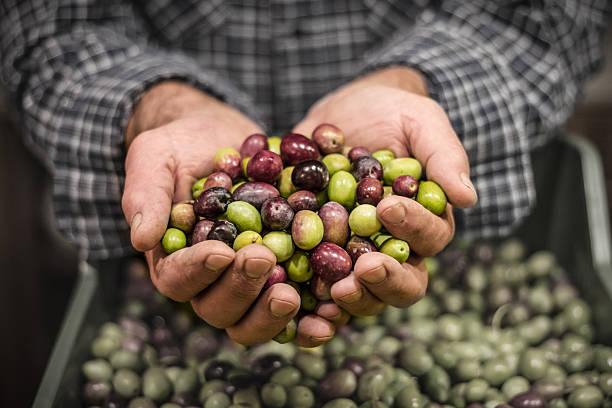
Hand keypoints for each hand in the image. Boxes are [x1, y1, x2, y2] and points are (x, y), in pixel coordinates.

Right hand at [121, 81, 344, 345]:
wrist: (225, 137)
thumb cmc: (183, 145)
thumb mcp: (156, 156)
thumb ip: (145, 194)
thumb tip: (141, 238)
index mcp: (175, 259)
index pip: (178, 279)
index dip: (198, 271)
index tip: (221, 251)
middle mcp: (211, 281)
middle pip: (218, 308)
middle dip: (240, 288)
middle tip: (263, 259)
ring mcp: (249, 283)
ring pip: (255, 317)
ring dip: (272, 313)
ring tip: (293, 293)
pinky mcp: (285, 275)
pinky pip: (297, 307)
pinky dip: (311, 318)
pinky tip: (330, 315)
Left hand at [293, 67, 477, 315]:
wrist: (344, 113)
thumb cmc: (391, 113)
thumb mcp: (420, 121)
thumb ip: (444, 155)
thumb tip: (467, 197)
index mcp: (425, 221)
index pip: (430, 238)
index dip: (413, 228)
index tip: (387, 208)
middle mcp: (394, 247)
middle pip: (403, 282)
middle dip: (385, 280)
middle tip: (363, 269)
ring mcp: (355, 255)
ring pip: (364, 294)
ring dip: (352, 298)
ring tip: (333, 289)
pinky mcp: (318, 254)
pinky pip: (318, 287)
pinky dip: (311, 300)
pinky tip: (300, 300)